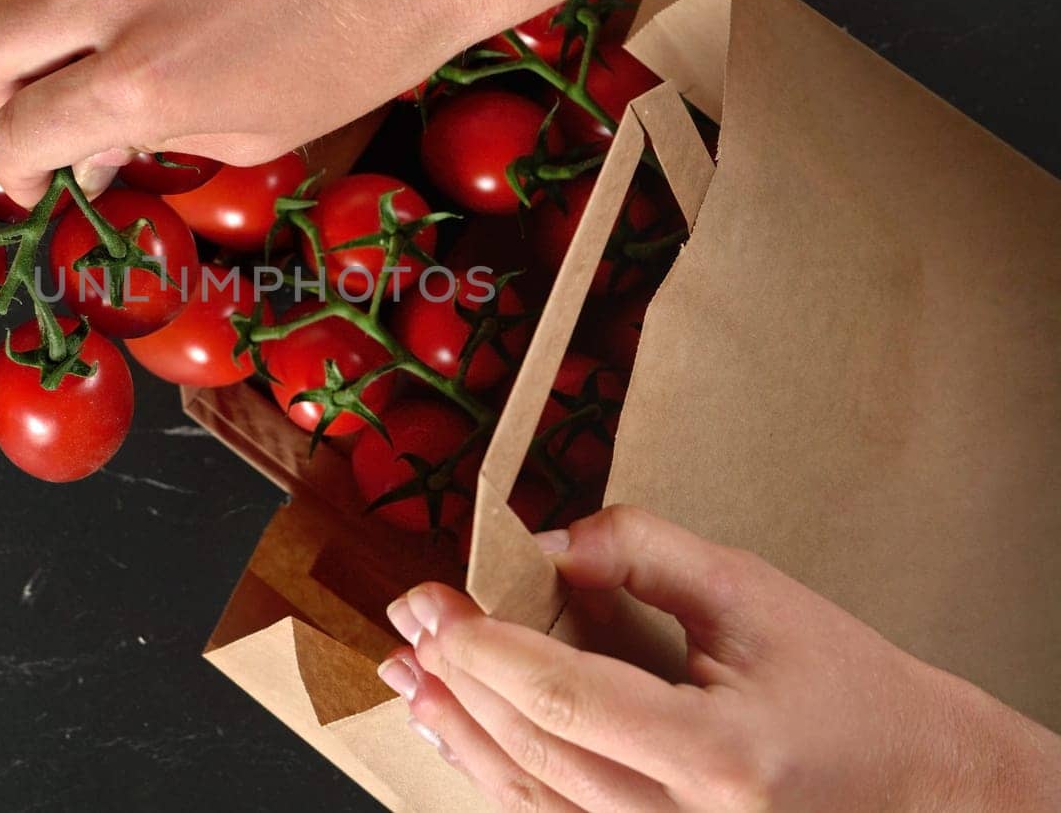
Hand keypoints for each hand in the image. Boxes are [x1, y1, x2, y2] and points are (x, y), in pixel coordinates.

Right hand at [0, 0, 536, 206]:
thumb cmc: (364, 40)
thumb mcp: (259, 132)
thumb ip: (155, 139)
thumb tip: (92, 150)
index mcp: (146, 81)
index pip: (19, 131)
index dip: (14, 166)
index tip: (31, 174)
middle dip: (2, 94)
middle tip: (43, 109)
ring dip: (22, 19)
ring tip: (72, 40)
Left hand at [379, 505, 1060, 810]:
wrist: (923, 789)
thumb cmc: (850, 688)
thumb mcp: (754, 594)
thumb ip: (646, 555)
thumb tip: (546, 544)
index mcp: (721, 756)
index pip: (572, 702)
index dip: (490, 653)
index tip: (435, 606)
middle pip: (537, 753)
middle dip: (459, 682)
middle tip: (409, 619)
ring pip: (534, 798)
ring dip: (460, 731)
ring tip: (408, 674)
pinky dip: (498, 770)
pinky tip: (458, 728)